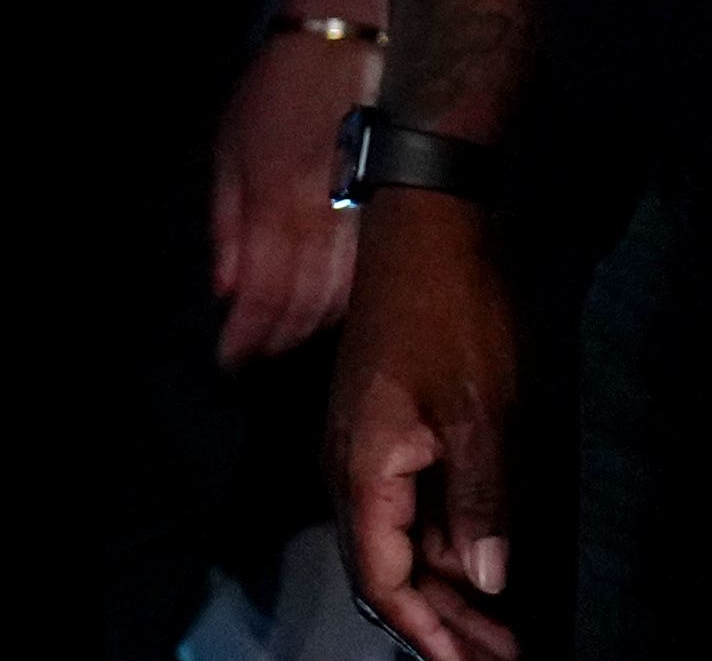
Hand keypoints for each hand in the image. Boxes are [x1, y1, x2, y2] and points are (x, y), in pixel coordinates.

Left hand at [212, 24, 372, 363]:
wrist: (346, 46)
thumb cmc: (277, 93)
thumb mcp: (229, 147)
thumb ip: (227, 223)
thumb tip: (226, 290)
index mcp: (276, 200)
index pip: (264, 290)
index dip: (248, 335)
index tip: (231, 360)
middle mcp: (324, 216)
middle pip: (305, 304)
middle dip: (277, 340)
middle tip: (254, 359)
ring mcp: (364, 214)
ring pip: (344, 297)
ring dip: (313, 330)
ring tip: (285, 347)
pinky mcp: (393, 209)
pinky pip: (373, 274)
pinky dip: (350, 304)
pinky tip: (333, 317)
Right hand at [331, 189, 519, 660]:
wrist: (428, 237)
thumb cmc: (455, 321)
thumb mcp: (482, 416)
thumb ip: (482, 505)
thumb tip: (490, 582)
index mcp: (364, 466)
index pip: (382, 575)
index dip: (426, 631)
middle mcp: (350, 465)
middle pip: (386, 568)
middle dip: (442, 622)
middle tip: (504, 657)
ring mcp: (364, 446)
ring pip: (397, 541)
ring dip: (448, 589)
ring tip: (502, 629)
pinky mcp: (386, 431)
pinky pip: (406, 509)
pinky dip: (444, 547)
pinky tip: (485, 564)